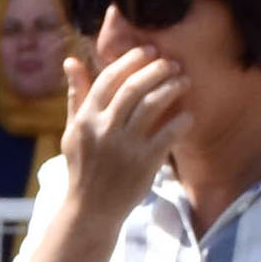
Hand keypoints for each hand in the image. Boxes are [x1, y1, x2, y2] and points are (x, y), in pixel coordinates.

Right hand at [54, 37, 188, 211]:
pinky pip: (168, 134)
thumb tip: (71, 61)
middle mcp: (104, 129)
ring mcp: (125, 146)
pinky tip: (188, 115)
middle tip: (171, 63)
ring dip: (171, 88)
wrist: (91, 210)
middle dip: (156, 69)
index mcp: (86, 119)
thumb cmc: (82, 168)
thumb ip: (76, 95)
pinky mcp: (144, 163)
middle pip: (133, 87)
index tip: (148, 51)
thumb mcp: (73, 131)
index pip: (108, 79)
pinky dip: (181, 121)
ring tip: (183, 81)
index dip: (130, 60)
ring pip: (152, 105)